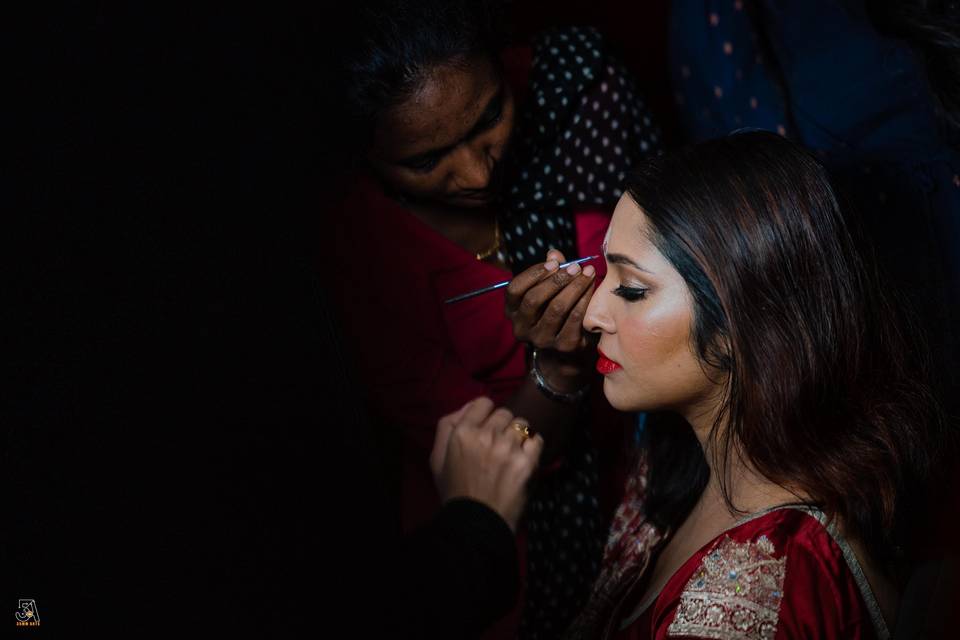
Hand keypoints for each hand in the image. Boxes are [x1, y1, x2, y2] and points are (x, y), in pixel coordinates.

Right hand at [430, 397, 544, 531]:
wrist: (476, 523)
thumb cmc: (454, 491)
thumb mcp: (437, 458)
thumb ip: (446, 427)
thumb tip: (468, 407)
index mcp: (462, 432)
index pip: (483, 402)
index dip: (486, 413)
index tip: (486, 427)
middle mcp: (487, 435)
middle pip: (504, 413)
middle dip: (502, 426)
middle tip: (499, 444)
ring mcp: (509, 448)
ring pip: (522, 424)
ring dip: (518, 436)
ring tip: (513, 452)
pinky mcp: (527, 461)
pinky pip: (537, 440)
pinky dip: (533, 446)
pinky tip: (525, 458)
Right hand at [505, 249, 597, 358]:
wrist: (567, 347)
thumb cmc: (553, 309)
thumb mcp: (547, 290)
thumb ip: (549, 271)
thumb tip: (554, 254)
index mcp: (512, 311)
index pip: (515, 290)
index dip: (533, 274)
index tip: (554, 263)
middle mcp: (522, 328)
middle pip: (534, 300)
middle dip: (556, 280)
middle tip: (575, 267)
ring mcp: (542, 339)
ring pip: (556, 308)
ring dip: (574, 287)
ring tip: (587, 273)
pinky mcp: (564, 346)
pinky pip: (575, 318)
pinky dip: (585, 299)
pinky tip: (591, 287)